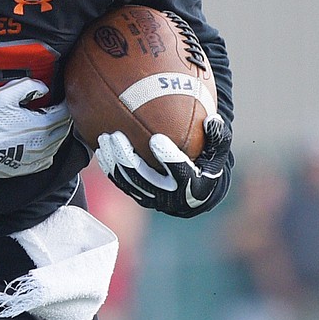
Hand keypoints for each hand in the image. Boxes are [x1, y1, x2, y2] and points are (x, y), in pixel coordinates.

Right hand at [0, 78, 70, 178]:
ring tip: (47, 126)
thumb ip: (28, 87)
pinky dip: (47, 151)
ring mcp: (34, 159)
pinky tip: (38, 145)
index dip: (63, 104)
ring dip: (55, 135)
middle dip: (61, 119)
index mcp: (40, 125)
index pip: (64, 113)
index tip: (59, 99)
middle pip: (63, 130)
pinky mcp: (25, 169)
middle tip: (54, 111)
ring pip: (56, 146)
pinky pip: (46, 161)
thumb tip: (44, 89)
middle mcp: (42, 144)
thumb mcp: (3, 96)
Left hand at [95, 113, 231, 217]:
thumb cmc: (208, 166)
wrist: (196, 194)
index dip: (168, 157)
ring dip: (113, 160)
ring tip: (104, 138)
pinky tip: (100, 150)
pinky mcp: (140, 198)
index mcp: (193, 187)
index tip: (156, 137)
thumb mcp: (218, 154)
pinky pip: (121, 184)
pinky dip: (109, 168)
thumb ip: (217, 137)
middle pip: (144, 178)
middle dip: (127, 157)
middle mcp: (171, 198)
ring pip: (128, 181)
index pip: (180, 172)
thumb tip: (212, 119)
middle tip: (116, 135)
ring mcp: (153, 199)